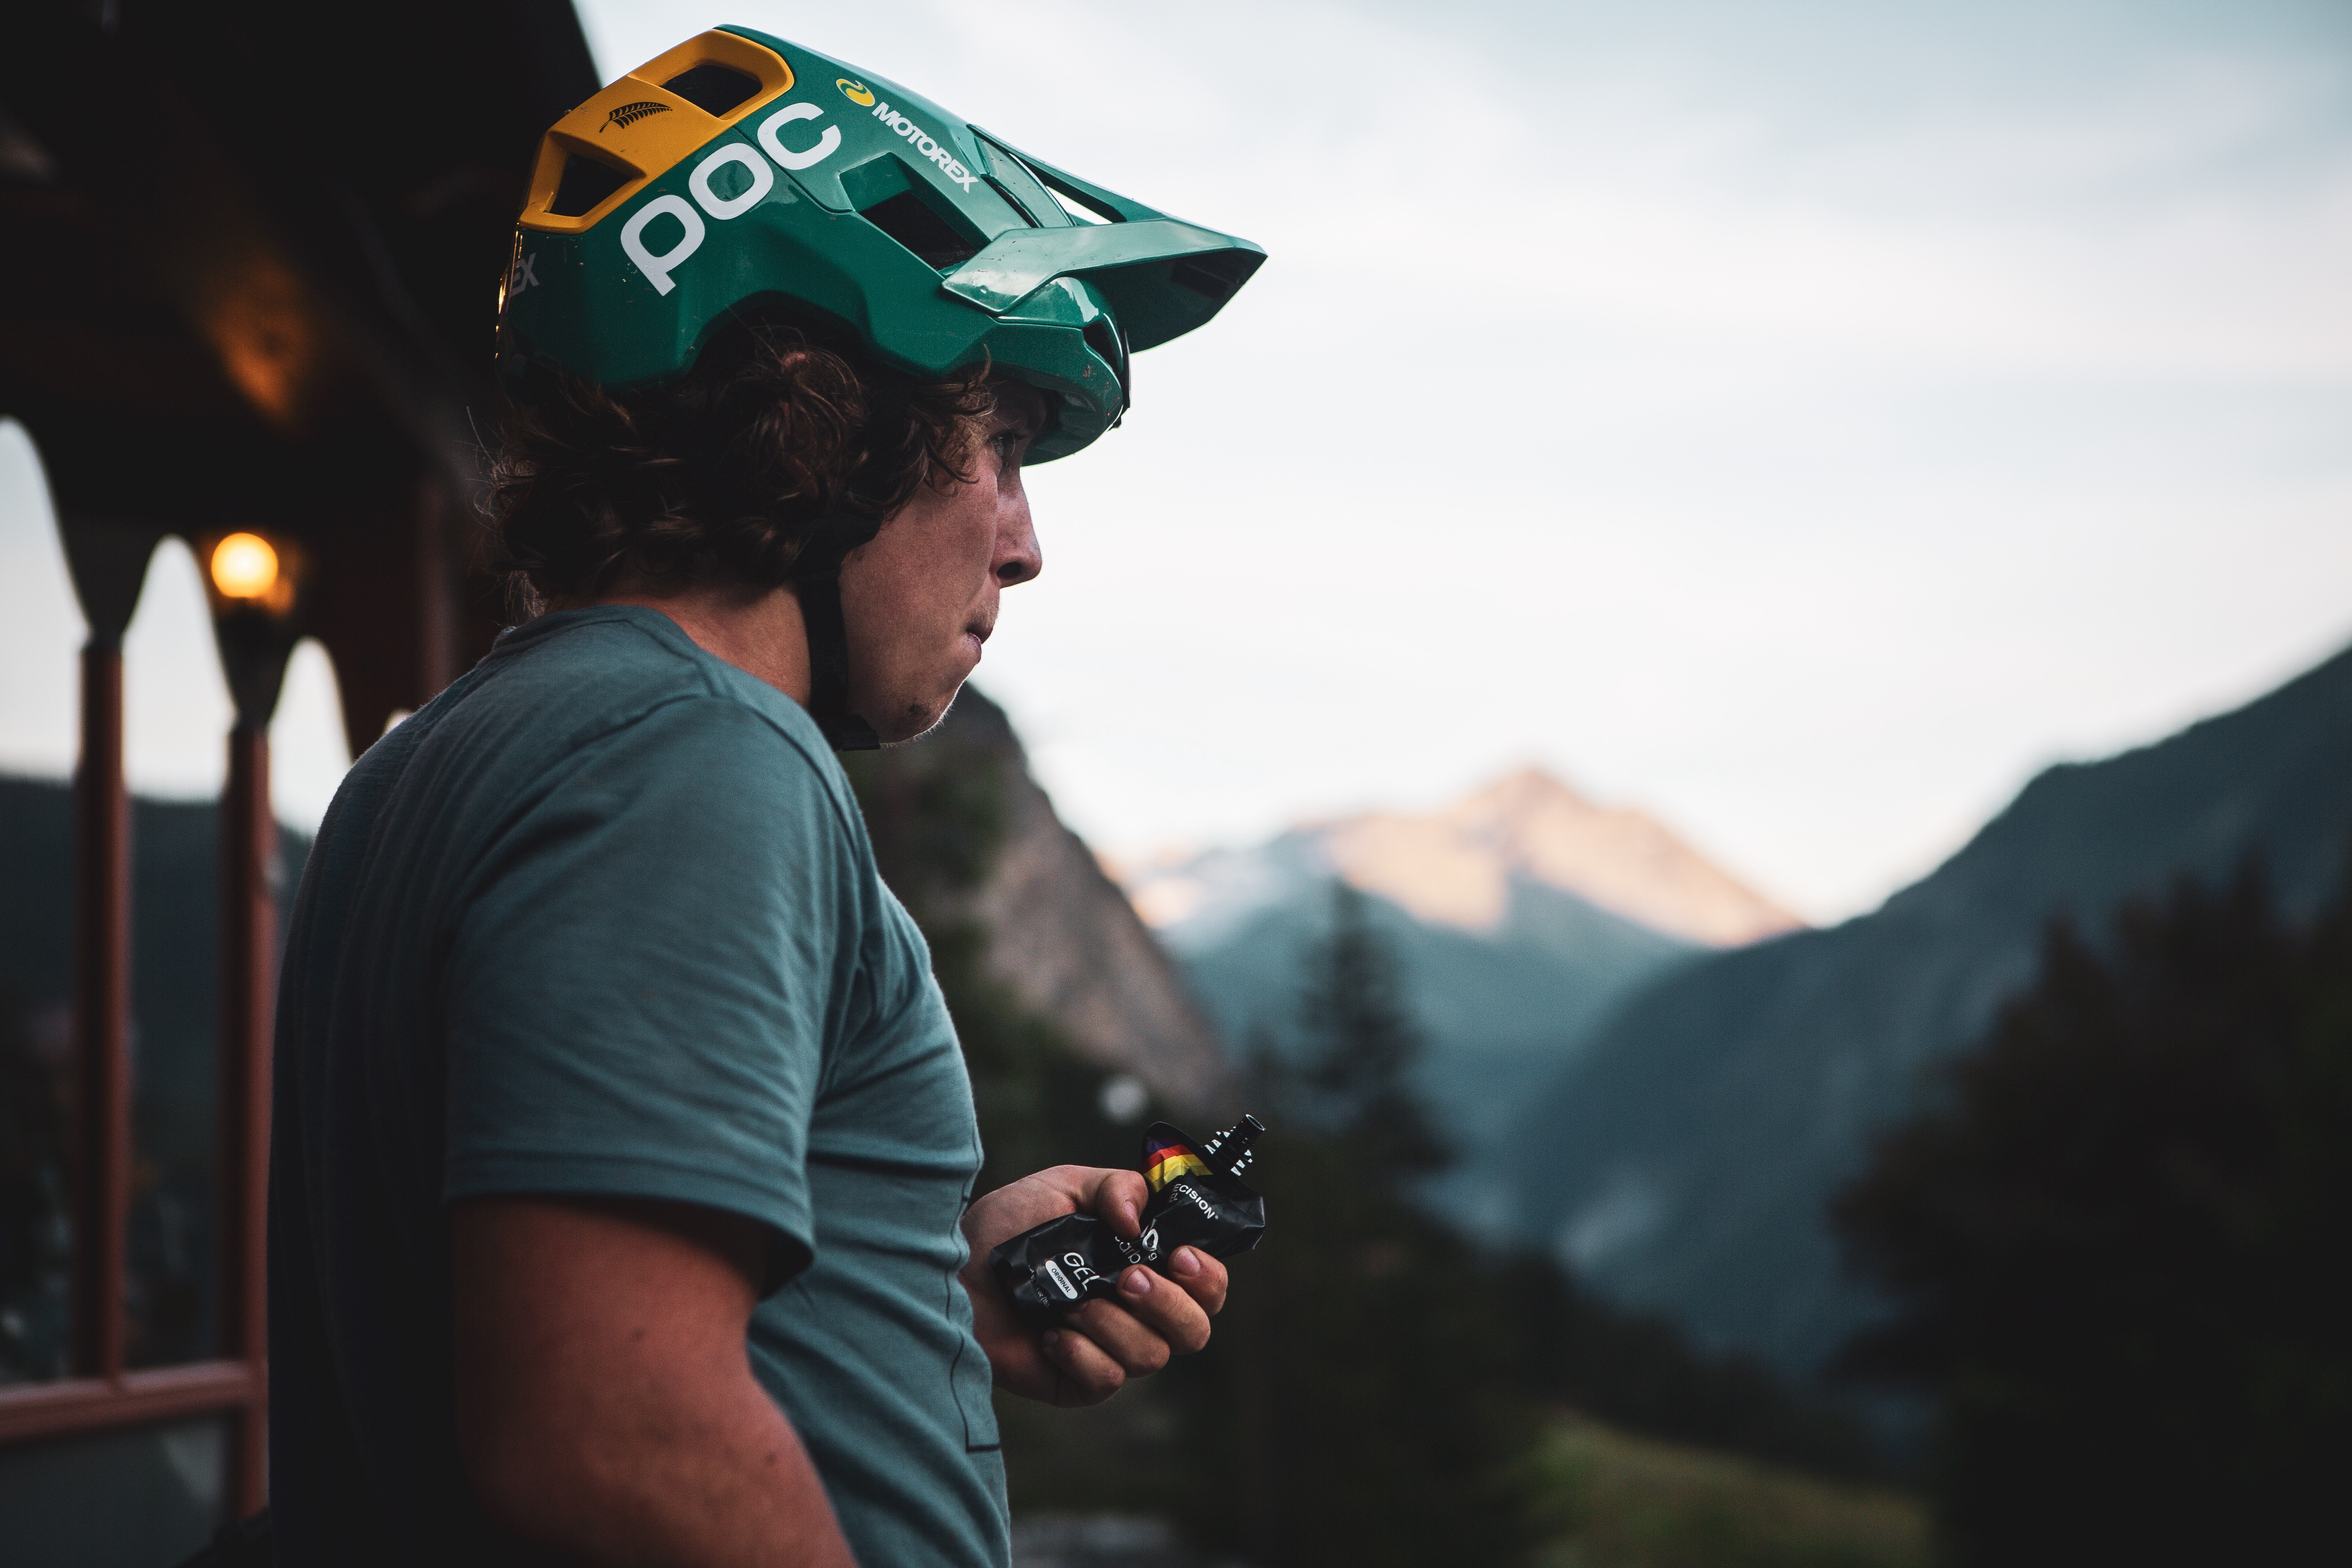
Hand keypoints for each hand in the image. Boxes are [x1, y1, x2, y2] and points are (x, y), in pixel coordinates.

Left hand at [959, 1164, 1229, 1406]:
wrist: (952, 1269)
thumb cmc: (1009, 1228)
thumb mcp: (1065, 1188)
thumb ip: (1115, 1188)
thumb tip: (1138, 1221)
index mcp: (1145, 1264)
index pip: (1207, 1287)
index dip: (1208, 1278)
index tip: (1181, 1256)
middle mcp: (1137, 1312)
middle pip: (1194, 1331)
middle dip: (1169, 1304)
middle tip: (1128, 1279)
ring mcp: (1110, 1349)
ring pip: (1150, 1355)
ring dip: (1111, 1323)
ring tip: (1069, 1301)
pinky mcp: (1078, 1382)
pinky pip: (1107, 1380)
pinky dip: (1082, 1353)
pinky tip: (1051, 1333)